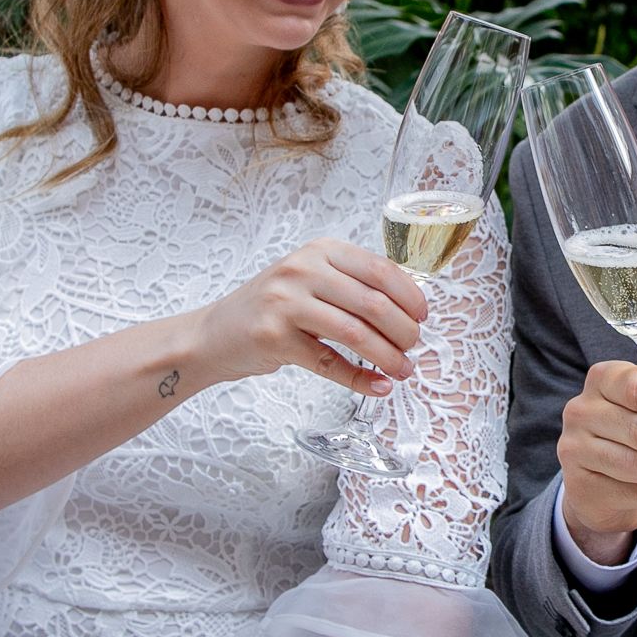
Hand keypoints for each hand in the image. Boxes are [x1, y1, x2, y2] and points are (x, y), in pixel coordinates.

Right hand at [183, 237, 428, 398]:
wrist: (213, 333)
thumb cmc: (272, 307)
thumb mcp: (310, 279)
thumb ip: (351, 285)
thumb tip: (408, 310)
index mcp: (320, 250)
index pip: (381, 270)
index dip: (411, 297)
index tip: (424, 318)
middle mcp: (303, 270)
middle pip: (373, 303)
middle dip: (404, 331)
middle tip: (414, 349)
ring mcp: (286, 303)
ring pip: (355, 333)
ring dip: (388, 356)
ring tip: (403, 370)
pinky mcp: (274, 338)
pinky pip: (330, 363)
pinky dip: (360, 378)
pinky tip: (379, 386)